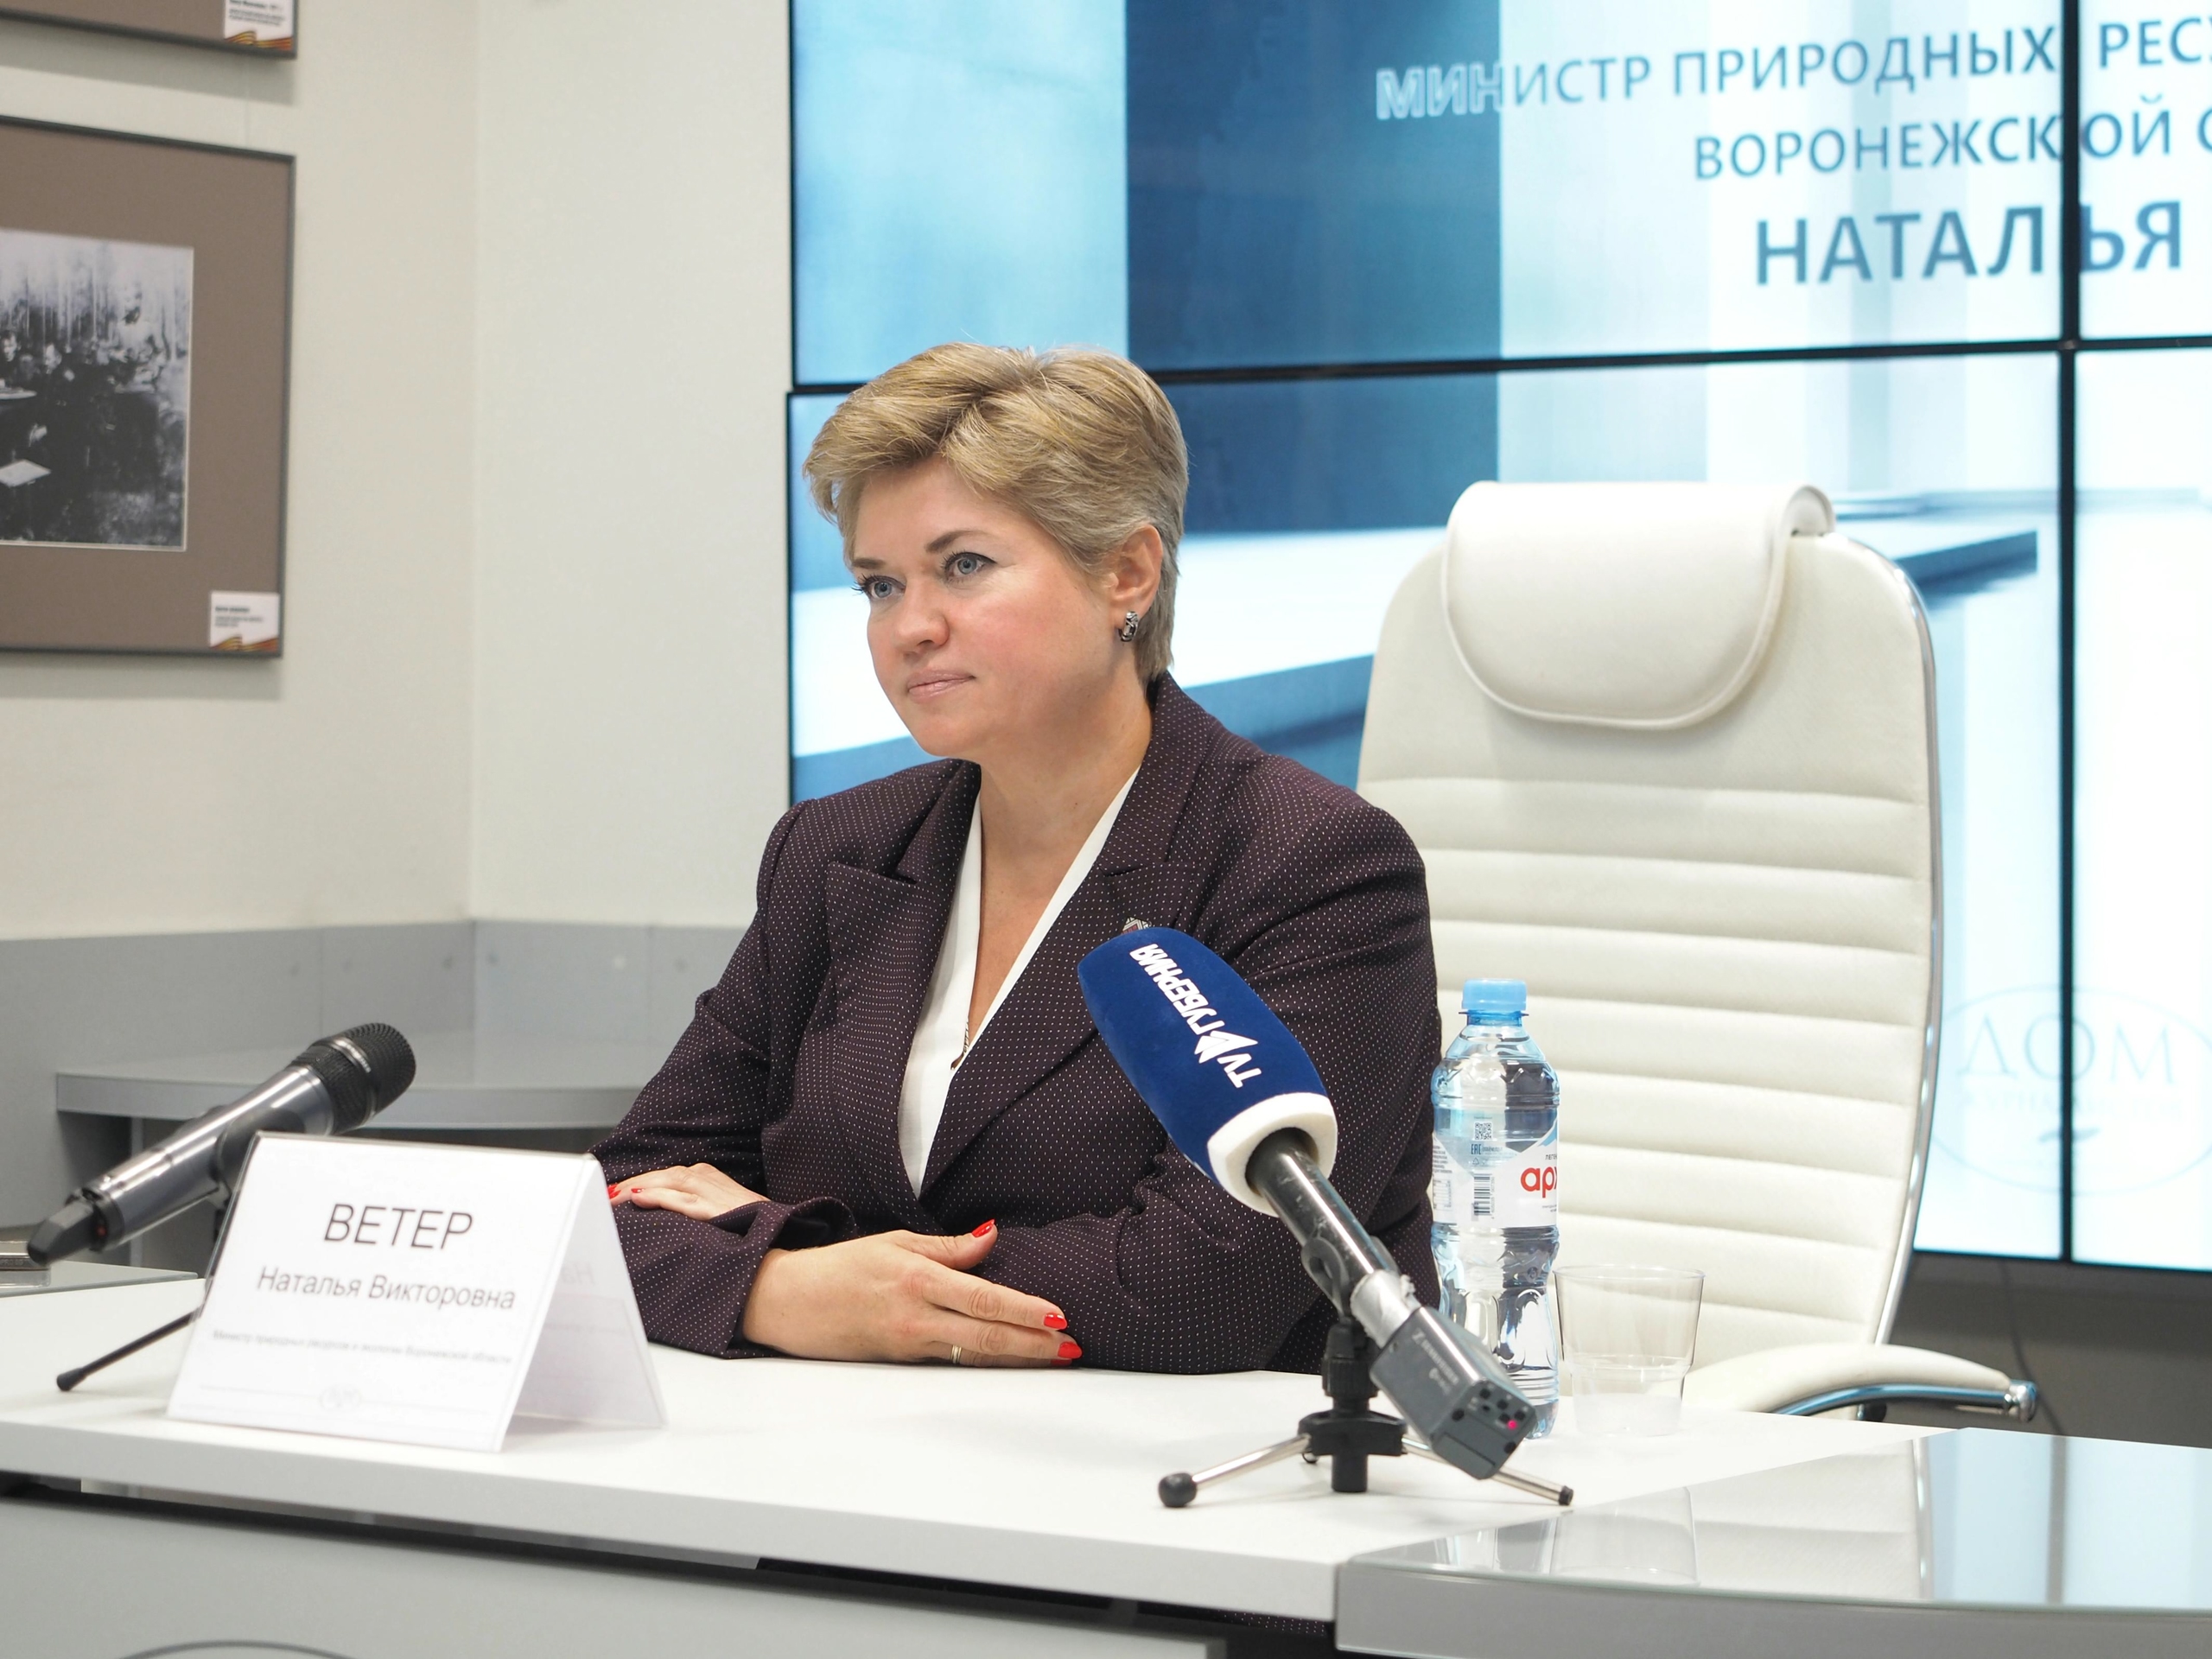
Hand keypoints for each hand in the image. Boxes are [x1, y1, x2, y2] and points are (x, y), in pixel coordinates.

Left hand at [610, 1163, 766, 1219]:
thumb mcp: (721, 1210)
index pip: (666, 1176)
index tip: (616, 1192)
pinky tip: (638, 1200)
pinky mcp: (714, 1209)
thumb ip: (693, 1206)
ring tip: (612, 1198)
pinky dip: (658, 1197)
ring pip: (667, 1182)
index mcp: (708, 1177)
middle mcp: (708, 1179)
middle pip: (662, 1176)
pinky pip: (681, 1199)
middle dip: (631, 1184)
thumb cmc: (750, 1228)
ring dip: (637, 1187)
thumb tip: (660, 1212)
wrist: (781, 1237)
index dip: (639, 1183)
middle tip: (605, 1195)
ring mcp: (711, 1192)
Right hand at [742, 1222, 1077, 1367]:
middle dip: (1035, 1345)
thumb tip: (990, 1236)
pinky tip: (1011, 1361)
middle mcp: (917, 1316)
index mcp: (918, 1279)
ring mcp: (909, 1345)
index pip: (985, 1299)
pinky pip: (953, 1362)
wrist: (788, 1302)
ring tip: (1055, 1358)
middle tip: (1072, 1347)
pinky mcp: (901, 1362)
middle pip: (987, 1337)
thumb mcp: (895, 1242)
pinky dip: (986, 1362)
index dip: (1025, 1311)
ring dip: (1018, 1359)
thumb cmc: (840, 1267)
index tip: (1059, 1316)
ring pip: (974, 1356)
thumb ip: (948, 1246)